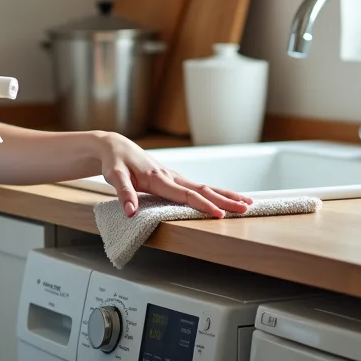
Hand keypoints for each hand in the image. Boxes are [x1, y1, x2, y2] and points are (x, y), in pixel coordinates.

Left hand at [95, 133, 252, 217]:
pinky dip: (214, 192)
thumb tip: (130, 212)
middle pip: (203, 190)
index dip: (203, 205)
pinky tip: (224, 198)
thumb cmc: (114, 161)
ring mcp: (174, 177)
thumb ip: (124, 194)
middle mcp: (170, 177)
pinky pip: (198, 187)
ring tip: (246, 203)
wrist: (114, 146)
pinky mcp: (173, 178)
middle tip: (247, 208)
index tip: (220, 214)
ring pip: (204, 187)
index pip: (186, 195)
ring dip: (226, 195)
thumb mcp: (114, 176)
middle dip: (226, 200)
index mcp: (158, 179)